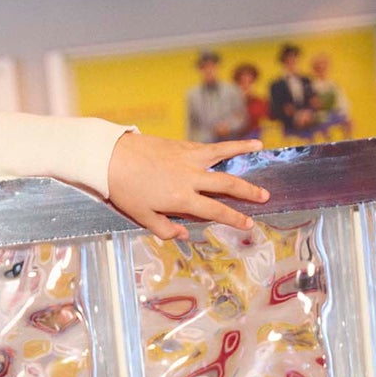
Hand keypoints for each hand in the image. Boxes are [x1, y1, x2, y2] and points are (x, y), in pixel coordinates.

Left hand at [107, 133, 269, 240]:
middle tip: (264, 197)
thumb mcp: (142, 217)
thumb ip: (165, 228)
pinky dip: (231, 144)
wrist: (111, 158)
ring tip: (262, 155)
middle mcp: (190, 178)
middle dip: (247, 193)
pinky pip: (213, 146)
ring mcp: (189, 159)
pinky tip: (246, 142)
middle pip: (226, 186)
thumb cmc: (124, 190)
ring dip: (244, 158)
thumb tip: (184, 234)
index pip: (215, 211)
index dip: (234, 218)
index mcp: (181, 199)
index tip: (249, 223)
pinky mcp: (185, 146)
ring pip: (224, 159)